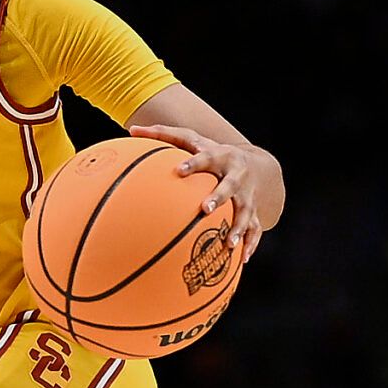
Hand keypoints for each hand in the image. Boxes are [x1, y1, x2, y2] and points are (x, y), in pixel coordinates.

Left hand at [130, 123, 284, 260]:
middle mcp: (236, 176)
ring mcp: (248, 195)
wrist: (256, 164)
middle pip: (229, 186)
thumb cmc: (213, 152)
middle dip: (219, 197)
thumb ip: (164, 134)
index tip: (179, 171)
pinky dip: (251, 243)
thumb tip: (131, 129)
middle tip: (205, 209)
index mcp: (220, 156)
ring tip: (229, 244)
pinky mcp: (255, 211)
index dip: (193, 164)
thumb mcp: (193, 139)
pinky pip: (255, 228)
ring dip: (238, 227)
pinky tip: (243, 258)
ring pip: (245, 212)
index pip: (206, 158)